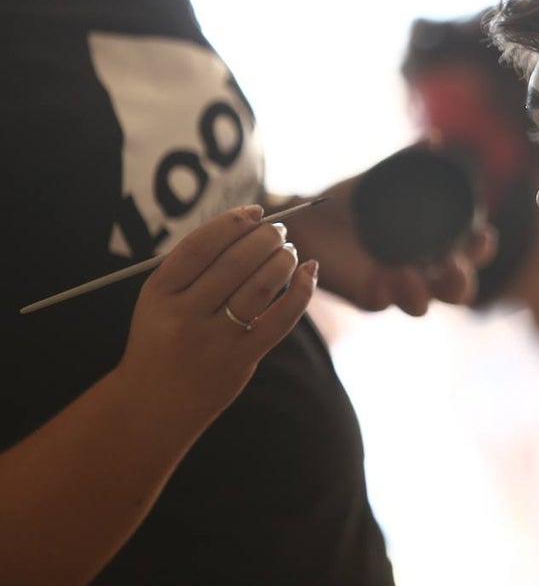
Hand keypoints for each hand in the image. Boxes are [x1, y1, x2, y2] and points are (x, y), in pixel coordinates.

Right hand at [118, 205, 316, 419]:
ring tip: (289, 251)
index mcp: (158, 292)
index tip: (255, 211)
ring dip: (283, 259)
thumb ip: (195, 266)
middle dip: (265, 238)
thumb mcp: (158, 300)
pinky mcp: (240, 360)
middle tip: (278, 231)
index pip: (201, 245)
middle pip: (236, 261)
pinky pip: (281, 319)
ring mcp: (213, 340)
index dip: (233, 222)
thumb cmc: (162, 340)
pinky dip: (302, 291)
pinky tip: (309, 272)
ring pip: (262, 286)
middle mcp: (184, 315)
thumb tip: (250, 224)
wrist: (152, 405)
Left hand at [276, 176, 496, 314]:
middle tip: (452, 265)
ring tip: (404, 272)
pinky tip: (378, 277)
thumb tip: (434, 140)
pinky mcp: (370, 296)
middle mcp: (423, 271)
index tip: (482, 234)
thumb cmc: (353, 200)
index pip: (472, 253)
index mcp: (436, 245)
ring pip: (422, 306)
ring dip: (420, 293)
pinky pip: (382, 303)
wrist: (309, 219)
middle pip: (457, 291)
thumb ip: (408, 162)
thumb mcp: (381, 179)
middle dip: (460, 282)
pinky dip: (383, 292)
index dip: (482, 248)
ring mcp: (398, 287)